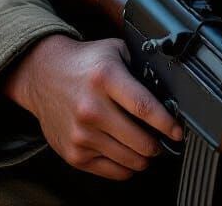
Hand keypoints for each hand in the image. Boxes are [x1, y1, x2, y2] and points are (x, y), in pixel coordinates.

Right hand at [3, 33, 182, 180]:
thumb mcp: (115, 50)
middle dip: (159, 144)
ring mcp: (81, 134)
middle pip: (140, 141)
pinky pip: (113, 172)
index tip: (177, 132)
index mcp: (105, 78)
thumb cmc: (84, 63)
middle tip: (163, 139)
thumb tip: (166, 92)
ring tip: (145, 146)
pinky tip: (127, 152)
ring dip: (144, 157)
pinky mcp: (74, 153)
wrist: (44, 75)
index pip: (144, 108)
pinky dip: (127, 166)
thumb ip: (140, 66)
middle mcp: (92, 108)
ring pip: (130, 160)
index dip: (167, 123)